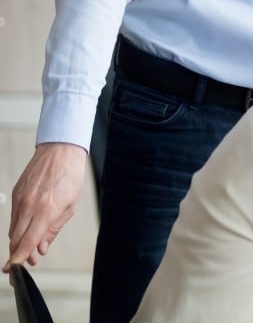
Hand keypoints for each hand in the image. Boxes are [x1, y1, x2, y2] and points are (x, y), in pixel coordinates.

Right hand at [4, 143, 86, 272]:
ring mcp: (20, 199)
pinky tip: (27, 231)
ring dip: (18, 243)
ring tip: (30, 250)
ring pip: (13, 230)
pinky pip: (13, 217)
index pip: (27, 241)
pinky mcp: (15, 194)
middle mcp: (29, 206)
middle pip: (15, 239)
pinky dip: (18, 228)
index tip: (13, 271)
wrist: (60, 151)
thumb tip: (41, 249)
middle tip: (24, 266)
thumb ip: (53, 229)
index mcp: (46, 210)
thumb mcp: (70, 206)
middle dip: (17, 256)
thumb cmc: (70, 176)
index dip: (19, 259)